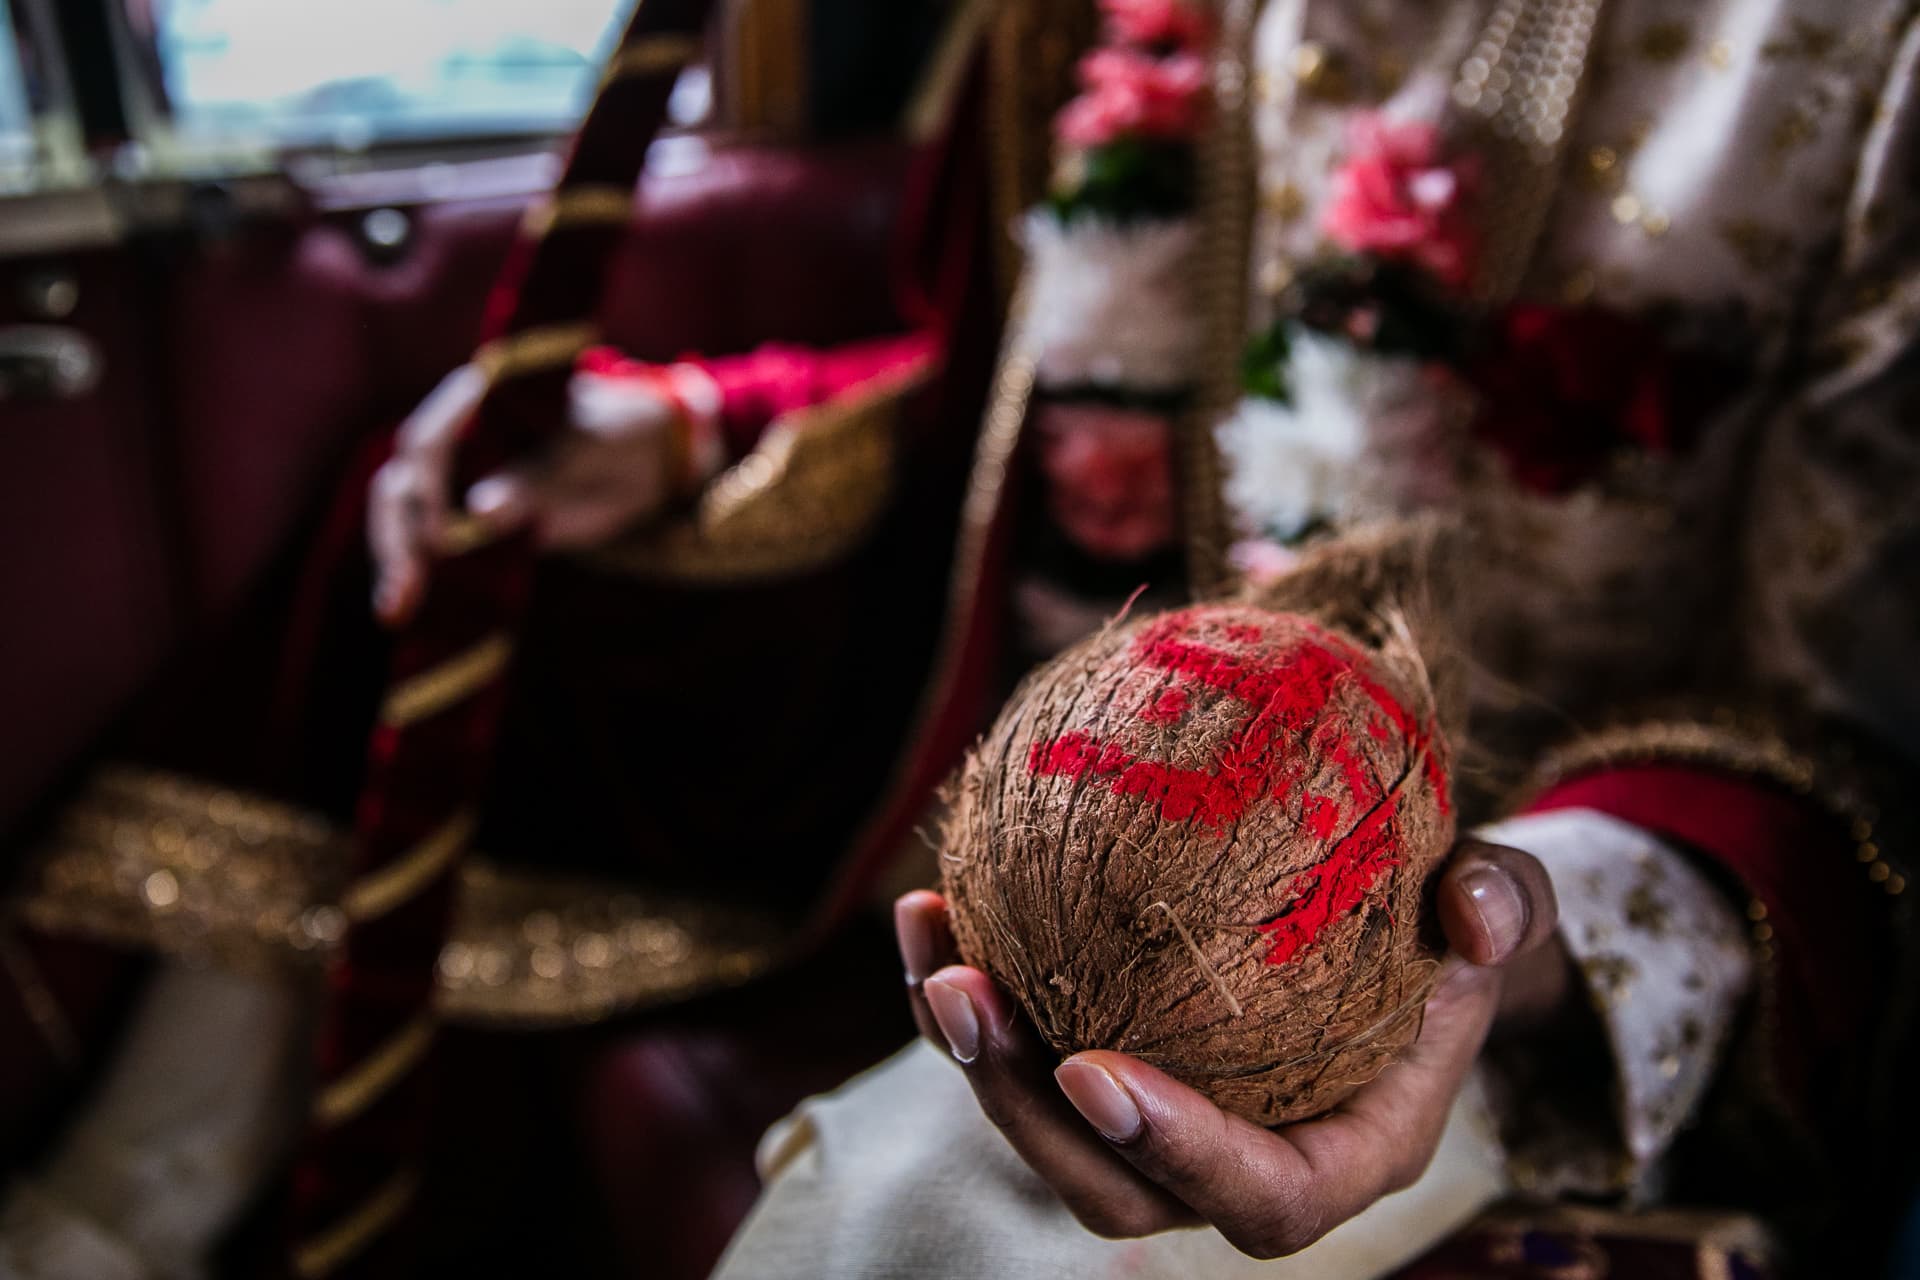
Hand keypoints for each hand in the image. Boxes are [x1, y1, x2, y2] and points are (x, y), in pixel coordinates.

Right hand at [369, 361, 703, 625]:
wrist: (648, 457)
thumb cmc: (615, 433)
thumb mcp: (585, 451)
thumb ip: (537, 478)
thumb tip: (480, 511)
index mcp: (476, 403)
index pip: (427, 442)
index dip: (425, 489)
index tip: (438, 537)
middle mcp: (455, 439)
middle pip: (402, 484)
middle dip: (397, 535)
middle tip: (404, 587)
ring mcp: (458, 481)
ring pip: (405, 517)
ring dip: (396, 560)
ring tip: (396, 608)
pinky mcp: (471, 521)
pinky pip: (432, 546)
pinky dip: (418, 574)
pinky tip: (403, 610)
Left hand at [894, 839, 1561, 1257]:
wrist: (1403, 938)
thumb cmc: (1452, 931)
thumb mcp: (1504, 907)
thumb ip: (1503, 908)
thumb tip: (1474, 909)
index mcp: (1339, 1153)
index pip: (1258, 1195)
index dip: (1174, 1151)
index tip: (1096, 1070)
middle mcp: (1234, 1164)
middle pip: (1111, 1188)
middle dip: (1026, 1108)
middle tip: (969, 996)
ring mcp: (1161, 1129)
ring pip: (1047, 1132)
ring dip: (973, 1052)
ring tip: (929, 943)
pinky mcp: (1107, 1070)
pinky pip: (1025, 1058)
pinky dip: (967, 997)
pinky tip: (931, 909)